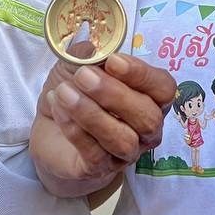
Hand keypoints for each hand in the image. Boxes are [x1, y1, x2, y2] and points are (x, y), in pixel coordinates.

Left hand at [31, 49, 175, 194]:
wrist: (51, 133)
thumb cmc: (76, 95)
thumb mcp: (76, 67)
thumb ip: (85, 55)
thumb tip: (89, 45)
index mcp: (149, 98)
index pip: (164, 88)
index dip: (142, 74)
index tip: (113, 60)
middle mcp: (146, 129)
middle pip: (147, 116)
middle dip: (115, 94)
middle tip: (83, 75)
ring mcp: (125, 153)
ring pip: (123, 140)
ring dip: (92, 114)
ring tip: (64, 93)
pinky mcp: (100, 169)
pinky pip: (95, 154)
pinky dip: (75, 130)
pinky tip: (59, 109)